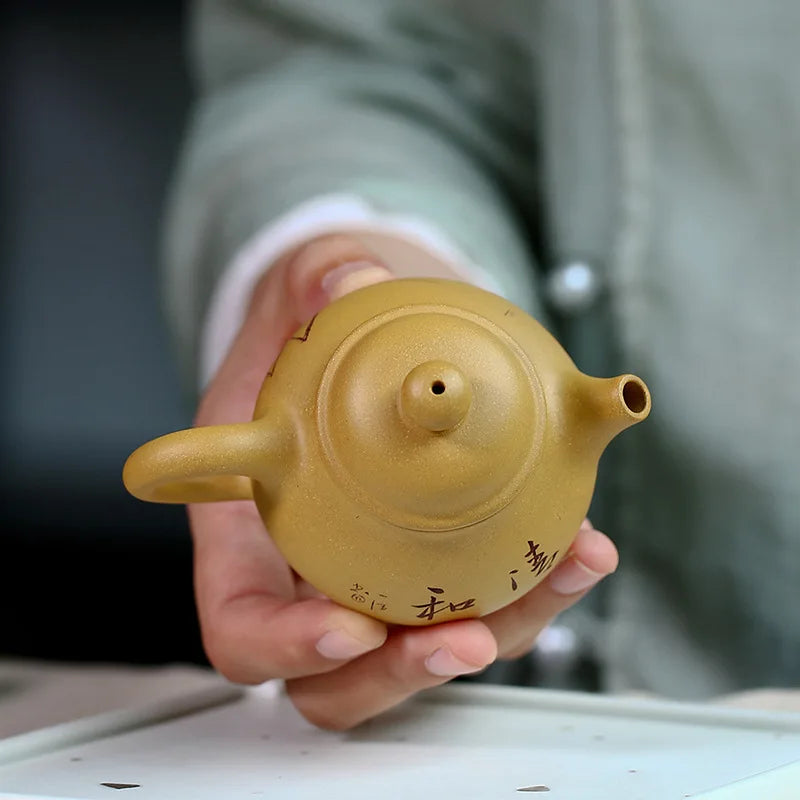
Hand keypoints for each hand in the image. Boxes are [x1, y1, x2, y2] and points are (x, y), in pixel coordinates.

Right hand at [190, 234, 618, 728]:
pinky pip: (481, 600)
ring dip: (499, 632)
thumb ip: (321, 279)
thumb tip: (357, 280)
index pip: (243, 623)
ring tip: (563, 570)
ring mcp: (371, 576)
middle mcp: (307, 571)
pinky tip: (581, 543)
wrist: (353, 342)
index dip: (286, 646)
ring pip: (423, 651)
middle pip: (341, 675)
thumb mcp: (304, 287)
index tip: (350, 627)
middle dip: (403, 672)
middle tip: (466, 637)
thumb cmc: (306, 331)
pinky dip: (534, 585)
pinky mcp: (432, 563)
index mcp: (249, 529)